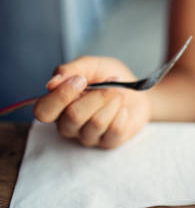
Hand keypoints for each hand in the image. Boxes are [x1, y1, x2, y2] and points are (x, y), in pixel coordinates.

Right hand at [33, 56, 151, 147]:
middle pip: (73, 116)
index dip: (60, 96)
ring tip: (120, 92)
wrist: (138, 91)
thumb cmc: (109, 77)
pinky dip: (122, 114)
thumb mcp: (91, 65)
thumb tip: (52, 83)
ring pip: (96, 123)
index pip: (43, 112)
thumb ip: (71, 70)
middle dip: (97, 96)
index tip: (81, 80)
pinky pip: (114, 131)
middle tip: (112, 82)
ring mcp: (87, 136)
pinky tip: (123, 109)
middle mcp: (68, 125)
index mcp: (57, 106)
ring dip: (113, 101)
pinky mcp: (108, 142)